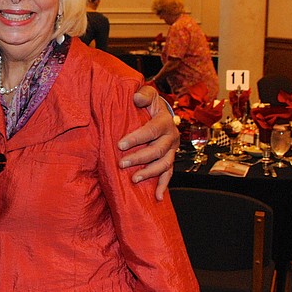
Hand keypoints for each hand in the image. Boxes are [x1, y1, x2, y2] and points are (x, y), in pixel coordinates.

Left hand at [118, 85, 177, 200]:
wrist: (160, 112)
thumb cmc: (148, 104)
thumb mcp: (147, 95)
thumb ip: (142, 95)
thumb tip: (136, 98)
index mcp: (164, 121)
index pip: (151, 131)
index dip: (136, 138)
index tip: (120, 144)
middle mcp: (171, 137)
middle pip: (157, 150)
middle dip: (139, 158)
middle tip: (121, 163)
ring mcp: (171, 150)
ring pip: (164, 165)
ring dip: (149, 173)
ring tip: (134, 179)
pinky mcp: (169, 160)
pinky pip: (168, 175)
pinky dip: (163, 186)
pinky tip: (157, 197)